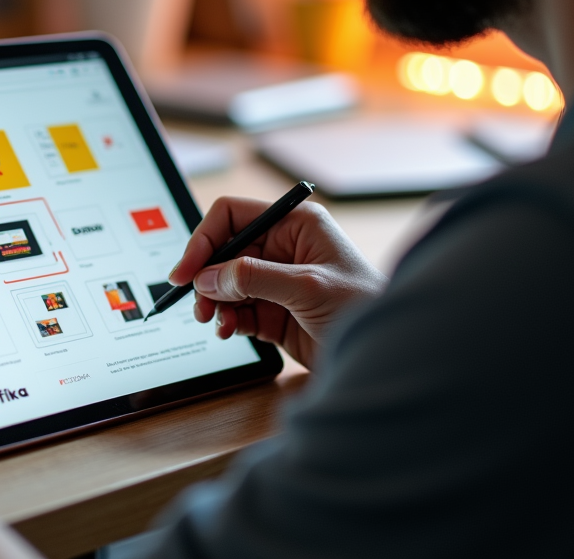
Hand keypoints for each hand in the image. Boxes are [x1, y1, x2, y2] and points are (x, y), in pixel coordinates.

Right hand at [169, 198, 386, 369]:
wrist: (388, 357)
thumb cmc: (365, 308)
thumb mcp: (307, 287)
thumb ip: (253, 278)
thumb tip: (207, 277)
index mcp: (295, 224)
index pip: (232, 216)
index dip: (204, 240)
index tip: (186, 271)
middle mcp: (283, 248)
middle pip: (223, 252)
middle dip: (206, 278)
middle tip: (197, 304)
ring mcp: (277, 281)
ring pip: (225, 284)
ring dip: (213, 302)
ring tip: (215, 321)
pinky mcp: (274, 312)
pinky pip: (236, 310)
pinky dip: (226, 320)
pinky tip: (230, 331)